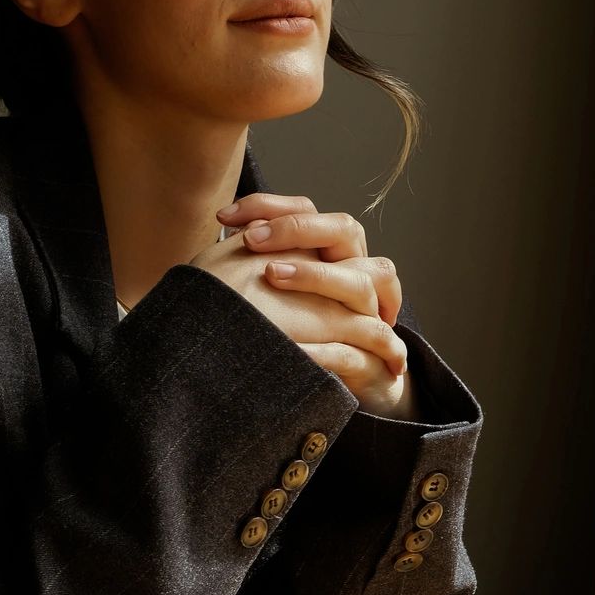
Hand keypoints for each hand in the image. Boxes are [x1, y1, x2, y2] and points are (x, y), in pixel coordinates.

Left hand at [190, 192, 417, 418]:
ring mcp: (370, 314)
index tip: (224, 217)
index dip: (267, 206)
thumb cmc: (304, 336)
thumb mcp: (277, 297)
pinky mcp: (372, 360)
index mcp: (330, 254)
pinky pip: (353, 349)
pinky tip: (293, 347)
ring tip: (271, 276)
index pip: (306, 210)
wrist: (351, 389)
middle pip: (344, 229)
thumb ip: (258, 266)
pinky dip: (324, 349)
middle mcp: (356, 274)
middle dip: (296, 229)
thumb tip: (222, 238)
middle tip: (251, 240)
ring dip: (316, 275)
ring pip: (361, 282)